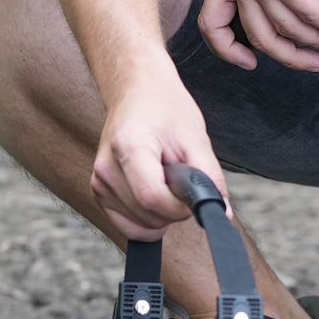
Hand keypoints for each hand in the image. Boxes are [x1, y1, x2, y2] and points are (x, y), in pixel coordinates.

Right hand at [91, 64, 224, 239]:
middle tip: (178, 178)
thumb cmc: (167, 110)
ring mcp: (98, 181)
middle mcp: (106, 167)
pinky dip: (147, 219)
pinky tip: (153, 193)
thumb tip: (221, 213)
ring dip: (162, 213)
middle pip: (149, 215)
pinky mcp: (97, 191)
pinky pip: (128, 226)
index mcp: (130, 147)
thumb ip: (210, 178)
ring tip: (163, 178)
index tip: (192, 193)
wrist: (137, 91)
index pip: (153, 199)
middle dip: (174, 209)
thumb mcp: (196, 139)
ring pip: (141, 226)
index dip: (180, 206)